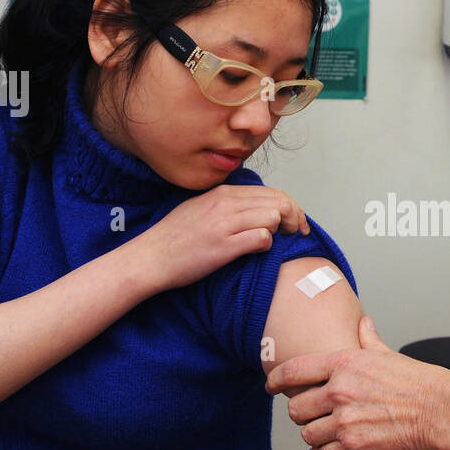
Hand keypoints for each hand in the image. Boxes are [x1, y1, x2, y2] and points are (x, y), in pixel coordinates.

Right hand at [136, 185, 309, 292]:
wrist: (150, 257)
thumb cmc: (175, 238)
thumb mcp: (202, 209)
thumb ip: (228, 205)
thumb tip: (256, 210)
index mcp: (223, 192)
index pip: (272, 191)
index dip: (291, 207)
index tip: (297, 222)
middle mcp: (225, 203)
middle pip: (279, 202)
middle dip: (296, 217)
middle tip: (298, 233)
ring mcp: (225, 224)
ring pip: (274, 216)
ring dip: (282, 230)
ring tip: (280, 242)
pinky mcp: (224, 246)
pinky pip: (261, 238)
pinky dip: (267, 244)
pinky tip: (260, 251)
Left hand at [266, 315, 449, 449]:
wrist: (441, 413)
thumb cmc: (422, 385)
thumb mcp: (390, 356)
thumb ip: (369, 341)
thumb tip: (364, 325)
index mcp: (344, 364)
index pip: (294, 370)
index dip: (277, 379)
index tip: (272, 385)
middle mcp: (339, 392)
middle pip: (296, 407)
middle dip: (301, 412)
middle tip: (312, 414)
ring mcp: (344, 422)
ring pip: (306, 433)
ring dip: (313, 434)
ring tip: (325, 432)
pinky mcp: (352, 449)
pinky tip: (332, 449)